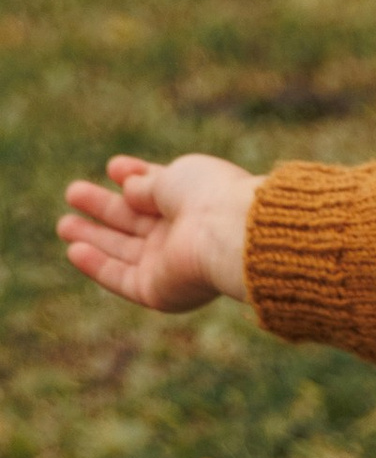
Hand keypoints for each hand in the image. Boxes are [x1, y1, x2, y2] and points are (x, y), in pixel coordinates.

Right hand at [57, 154, 257, 310]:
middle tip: (73, 192)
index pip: (160, 191)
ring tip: (64, 224)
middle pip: (136, 222)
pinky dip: (97, 266)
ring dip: (93, 238)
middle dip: (104, 208)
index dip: (135, 178)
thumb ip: (146, 184)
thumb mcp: (174, 177)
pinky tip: (74, 250)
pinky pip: (121, 279)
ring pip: (123, 252)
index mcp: (197, 202)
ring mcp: (171, 265)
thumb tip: (128, 188)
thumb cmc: (209, 196)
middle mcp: (184, 235)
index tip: (113, 166)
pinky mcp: (158, 292)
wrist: (229, 233)